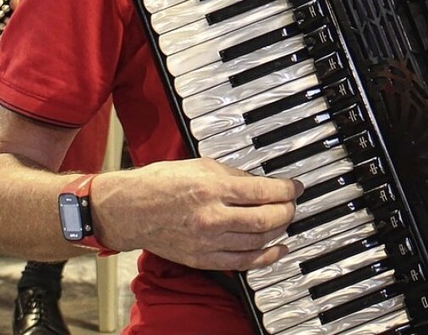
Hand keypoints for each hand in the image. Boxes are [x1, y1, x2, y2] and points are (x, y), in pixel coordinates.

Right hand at [94, 157, 303, 270]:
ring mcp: (207, 242)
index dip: (286, 190)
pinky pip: (242, 263)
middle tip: (292, 203)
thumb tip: (260, 184)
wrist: (131, 208)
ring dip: (277, 232)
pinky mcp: (202, 259)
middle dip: (286, 211)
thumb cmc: (161, 182)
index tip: (295, 187)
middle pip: (264, 220)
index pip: (262, 192)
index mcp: (212, 188)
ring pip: (256, 242)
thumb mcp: (201, 165)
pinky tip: (276, 249)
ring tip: (285, 221)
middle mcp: (212, 217)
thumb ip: (233, 175)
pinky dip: (264, 257)